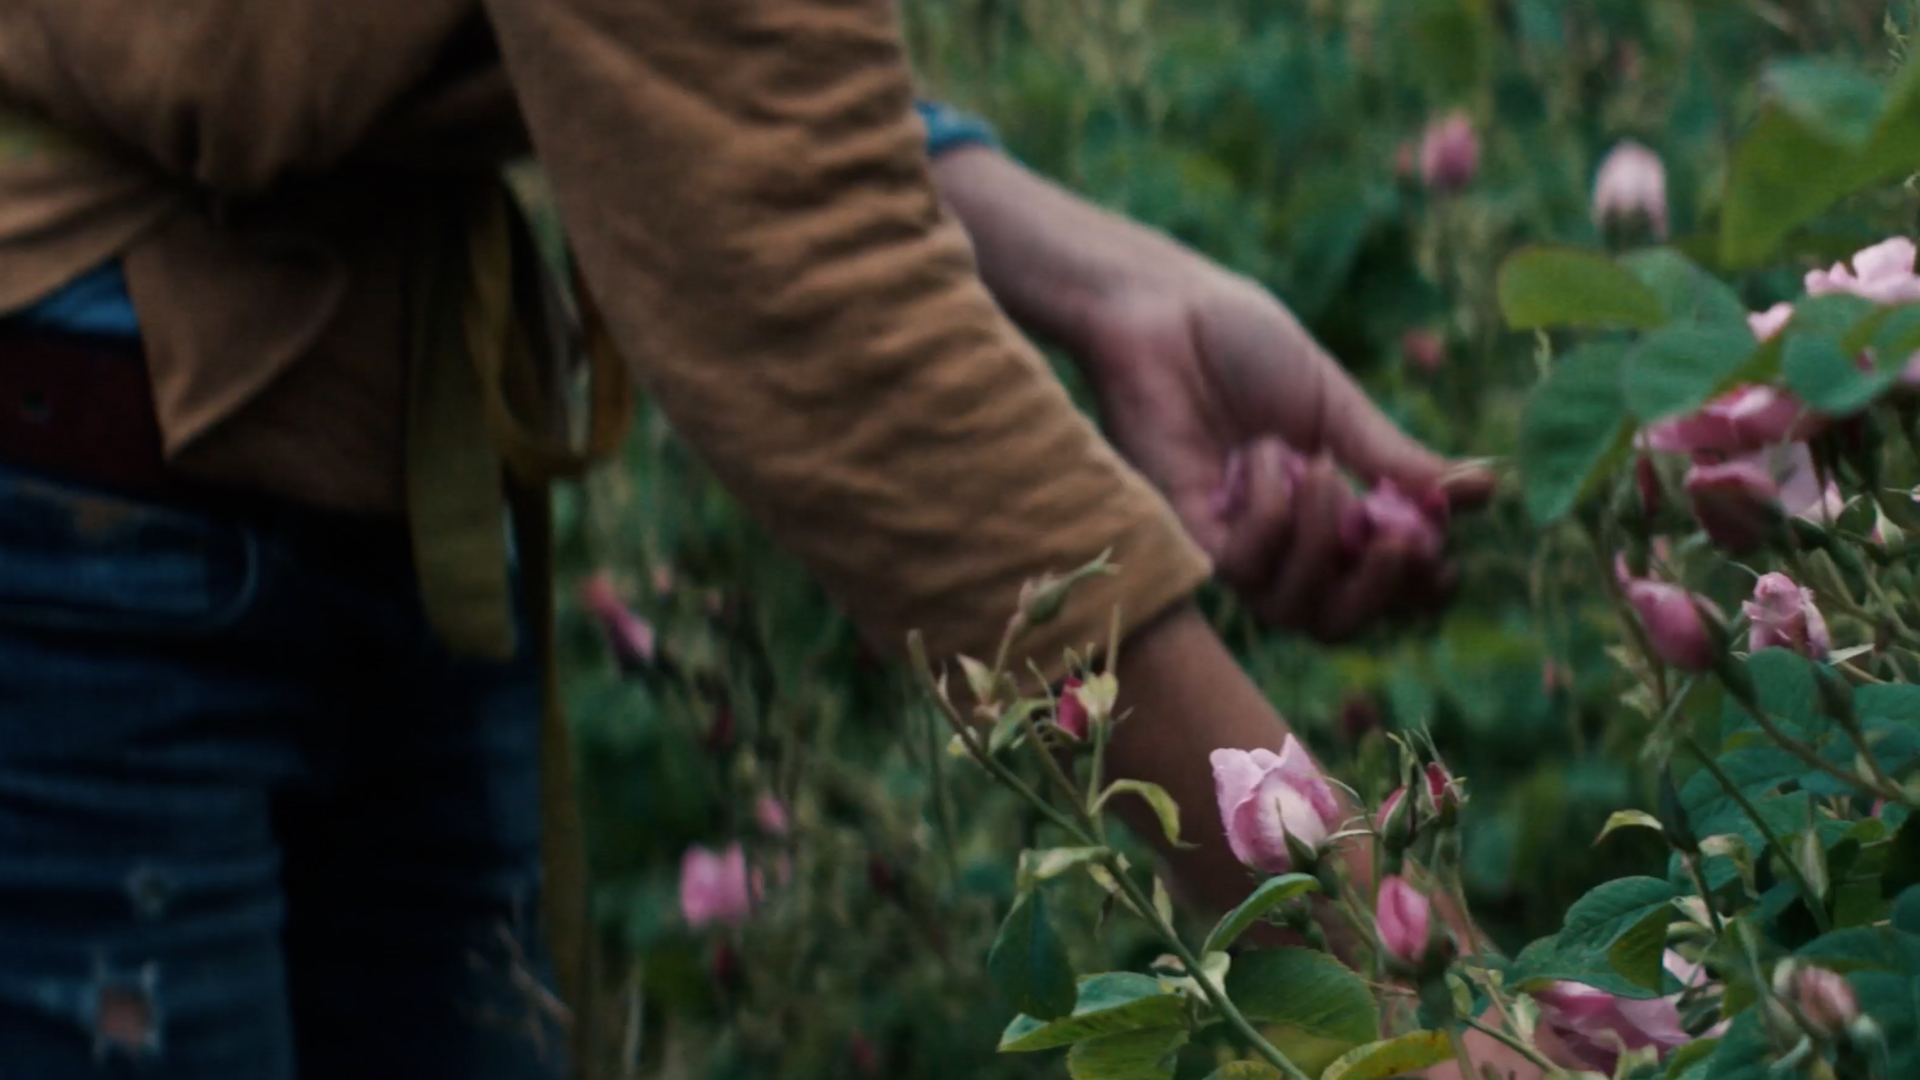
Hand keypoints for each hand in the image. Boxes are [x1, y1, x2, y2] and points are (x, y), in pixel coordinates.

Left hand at [929, 146, 1489, 640]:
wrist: (1167, 314)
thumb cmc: (1245, 347)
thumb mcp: (1338, 407)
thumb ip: (1397, 461)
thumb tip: (1482, 493)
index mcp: (1326, 512)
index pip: (1378, 587)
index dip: (1415, 591)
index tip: (1445, 564)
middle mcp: (1280, 542)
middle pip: (1337, 621)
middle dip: (1381, 592)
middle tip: (1403, 544)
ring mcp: (1233, 543)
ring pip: (1293, 606)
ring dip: (1322, 542)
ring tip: (1317, 467)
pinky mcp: (1185, 535)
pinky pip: (1243, 566)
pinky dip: (1269, 517)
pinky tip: (1260, 457)